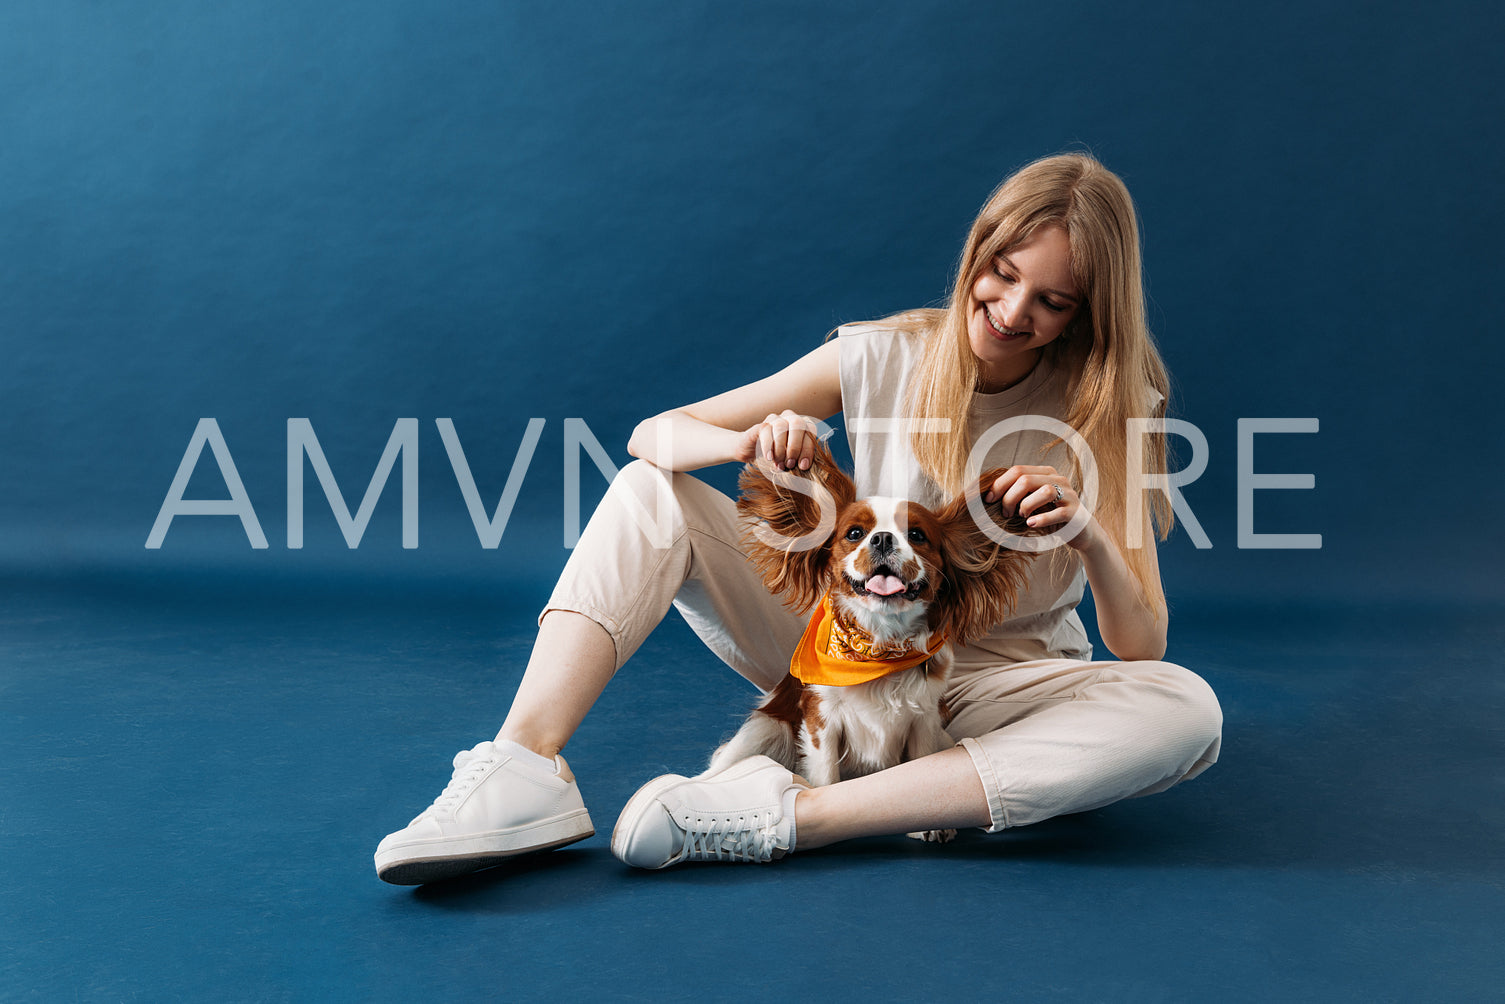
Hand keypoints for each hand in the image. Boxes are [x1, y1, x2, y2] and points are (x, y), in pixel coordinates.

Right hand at [735, 411, 823, 470]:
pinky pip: (765, 431)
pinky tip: (769, 458)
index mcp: (802, 425)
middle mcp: (789, 417)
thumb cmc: (778, 457)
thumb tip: (804, 465)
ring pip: (781, 427)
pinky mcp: (760, 425)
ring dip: (781, 448)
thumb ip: (800, 459)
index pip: (810, 430)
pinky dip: (768, 446)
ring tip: (779, 464)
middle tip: (790, 464)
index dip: (808, 448)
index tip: (803, 466)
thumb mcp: (792, 459)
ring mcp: (774, 419)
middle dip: (795, 446)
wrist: (752, 452)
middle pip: (797, 424)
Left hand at [983, 465, 1098, 550]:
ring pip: (1044, 491)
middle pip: (1027, 480)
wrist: (1080, 531)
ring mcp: (1069, 495)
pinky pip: (1058, 512)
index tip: (989, 500)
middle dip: (1009, 497)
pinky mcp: (1076, 513)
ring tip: (1022, 517)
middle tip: (1006, 513)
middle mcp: (1058, 479)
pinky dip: (1042, 519)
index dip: (1000, 484)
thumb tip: (989, 494)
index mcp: (1045, 473)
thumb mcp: (1033, 502)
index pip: (1018, 470)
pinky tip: (1031, 524)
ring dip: (1026, 505)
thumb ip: (1018, 494)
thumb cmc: (1050, 516)